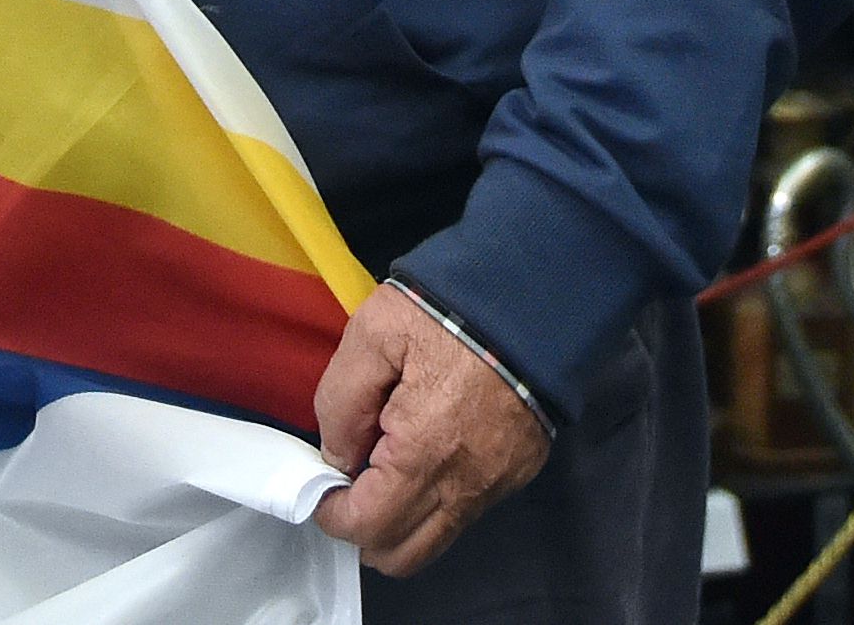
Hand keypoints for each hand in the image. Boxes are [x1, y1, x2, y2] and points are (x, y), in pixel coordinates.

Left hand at [308, 284, 550, 577]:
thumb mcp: (372, 334)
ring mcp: (497, 484)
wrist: (533, 298)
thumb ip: (341, 402)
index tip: (320, 485)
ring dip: (398, 523)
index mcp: (425, 452)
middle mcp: (465, 485)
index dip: (331, 515)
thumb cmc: (445, 312)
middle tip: (347, 484)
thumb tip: (337, 457)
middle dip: (362, 529)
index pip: (367, 526)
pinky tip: (421, 455)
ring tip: (380, 470)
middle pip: (402, 554)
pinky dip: (432, 502)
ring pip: (435, 541)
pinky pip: (464, 513)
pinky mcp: (516, 473)